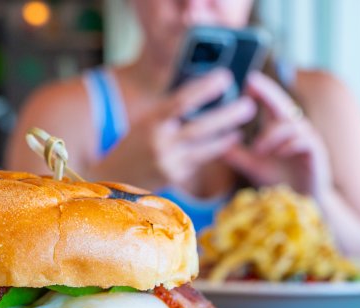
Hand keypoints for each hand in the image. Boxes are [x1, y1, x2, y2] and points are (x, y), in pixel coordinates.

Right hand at [92, 69, 256, 189]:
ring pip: (205, 147)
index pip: (181, 101)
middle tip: (249, 104)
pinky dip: (216, 148)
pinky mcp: (174, 178)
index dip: (205, 88)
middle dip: (228, 115)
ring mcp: (168, 162)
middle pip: (200, 127)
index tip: (225, 77)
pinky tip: (229, 139)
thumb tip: (202, 91)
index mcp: (151, 121)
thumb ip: (169, 110)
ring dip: (227, 135)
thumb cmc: (133, 142)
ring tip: (243, 123)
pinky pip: (200, 160)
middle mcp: (159, 142)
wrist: (111, 177)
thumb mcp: (145, 120)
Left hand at [222, 71, 333, 197]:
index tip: (247, 82)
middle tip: (252, 81)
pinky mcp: (317, 154)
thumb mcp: (253, 166)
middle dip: (268, 91)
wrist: (303, 204)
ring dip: (271, 134)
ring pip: (291, 125)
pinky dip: (289, 145)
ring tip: (258, 150)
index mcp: (281, 129)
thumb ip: (236, 154)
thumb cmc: (279, 182)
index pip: (272, 103)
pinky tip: (280, 153)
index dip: (262, 90)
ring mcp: (308, 140)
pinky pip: (305, 141)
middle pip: (283, 103)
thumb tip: (211, 143)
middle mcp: (296, 130)